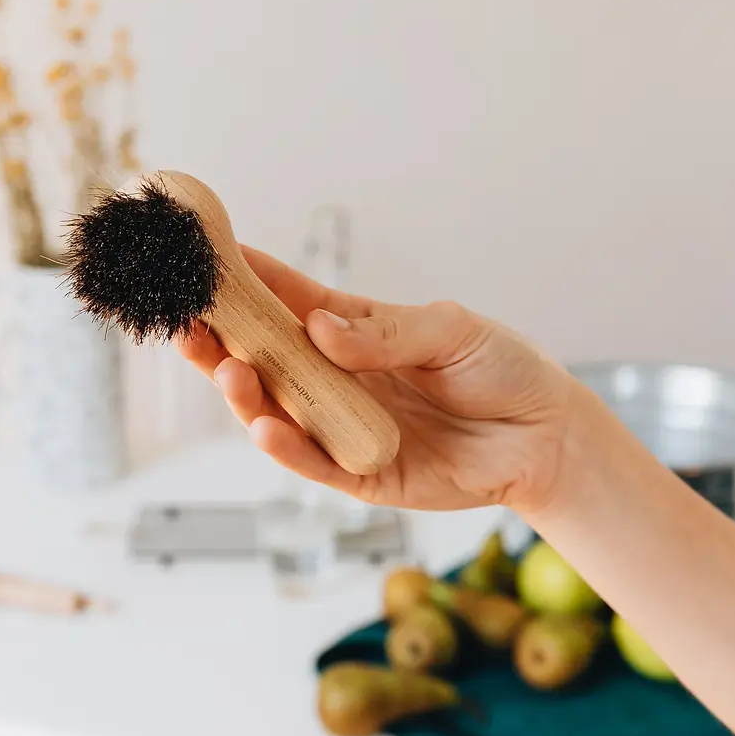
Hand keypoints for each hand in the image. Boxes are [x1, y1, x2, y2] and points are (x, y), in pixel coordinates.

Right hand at [179, 247, 579, 512]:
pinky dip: (288, 448)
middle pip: (269, 360)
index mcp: (357, 333)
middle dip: (224, 343)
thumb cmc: (503, 370)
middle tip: (188, 325)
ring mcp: (348, 427)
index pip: (290, 303)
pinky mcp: (364, 473)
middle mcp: (342, 379)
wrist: (546, 436)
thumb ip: (385, 333)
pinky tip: (266, 427)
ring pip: (280, 412)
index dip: (248, 283)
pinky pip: (317, 463)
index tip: (205, 262)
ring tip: (226, 372)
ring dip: (247, 395)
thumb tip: (319, 329)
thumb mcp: (450, 332)